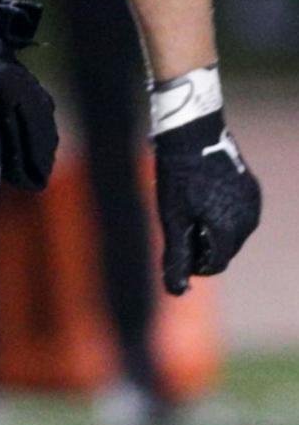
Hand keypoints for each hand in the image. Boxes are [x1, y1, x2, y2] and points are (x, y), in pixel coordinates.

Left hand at [154, 110, 261, 295]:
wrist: (193, 132)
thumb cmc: (177, 177)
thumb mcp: (172, 219)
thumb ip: (177, 257)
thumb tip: (177, 291)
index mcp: (229, 229)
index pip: (214, 265)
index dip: (193, 261)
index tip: (178, 242)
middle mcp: (249, 219)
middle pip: (225, 250)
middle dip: (203, 244)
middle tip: (182, 221)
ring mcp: (253, 203)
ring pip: (233, 234)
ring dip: (213, 230)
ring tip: (192, 207)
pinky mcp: (252, 190)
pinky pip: (239, 215)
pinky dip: (222, 215)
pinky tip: (204, 197)